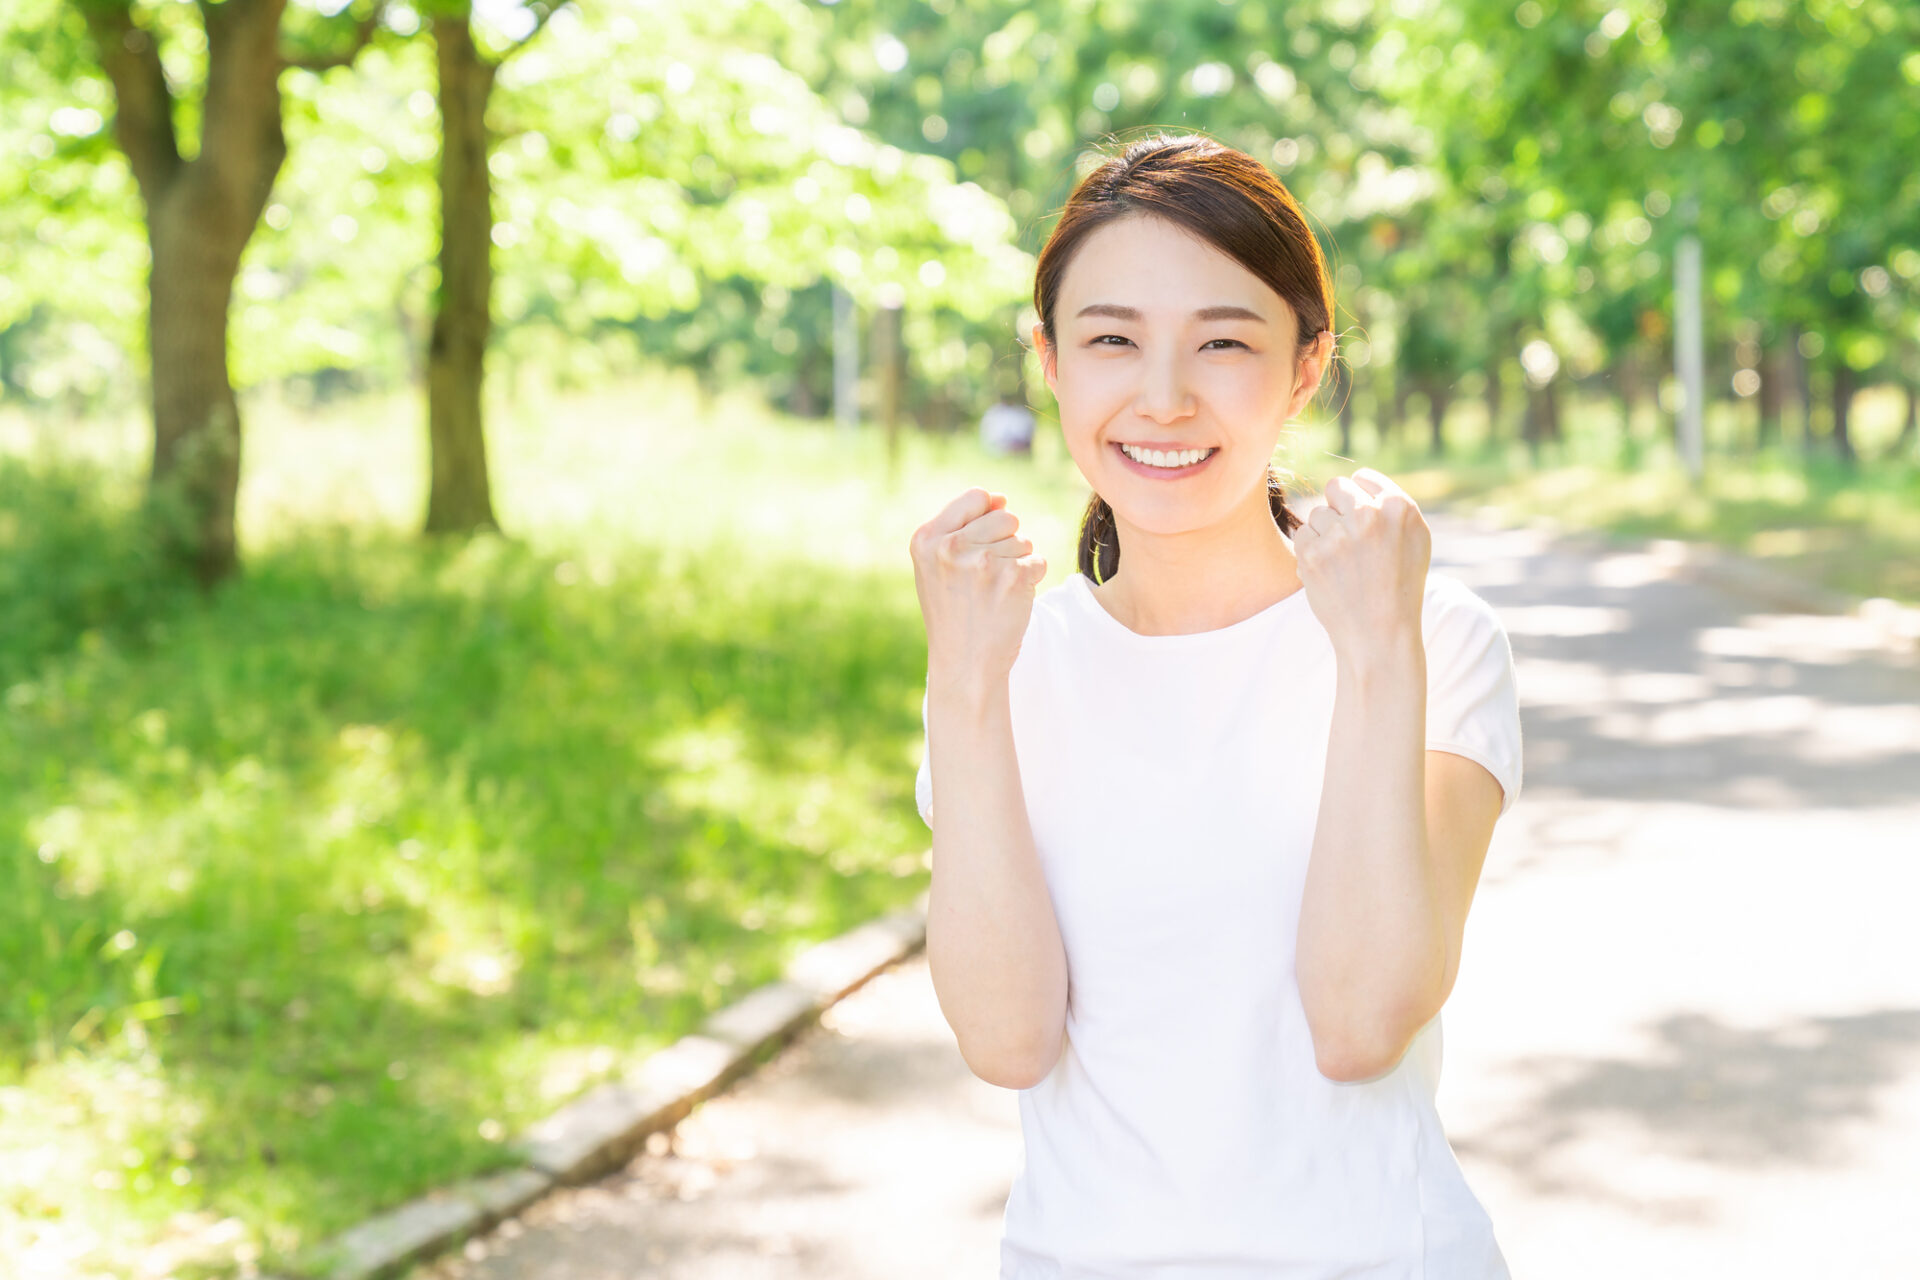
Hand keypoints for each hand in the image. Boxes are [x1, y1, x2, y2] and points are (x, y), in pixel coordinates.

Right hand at [910, 487, 1048, 691]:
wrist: (964, 664)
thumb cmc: (953, 612)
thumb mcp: (936, 566)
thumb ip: (961, 527)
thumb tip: (1000, 498)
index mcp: (927, 538)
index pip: (976, 497)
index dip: (987, 517)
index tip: (979, 547)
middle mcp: (951, 546)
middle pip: (1006, 516)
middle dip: (1005, 542)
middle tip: (987, 577)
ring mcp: (983, 561)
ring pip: (1023, 539)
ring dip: (1017, 563)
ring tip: (994, 591)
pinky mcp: (1014, 576)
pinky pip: (1037, 560)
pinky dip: (1031, 579)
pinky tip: (1009, 600)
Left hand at [1292, 467, 1430, 657]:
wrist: (1380, 634)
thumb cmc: (1399, 586)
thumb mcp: (1415, 539)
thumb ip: (1392, 505)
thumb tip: (1358, 480)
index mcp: (1399, 507)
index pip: (1362, 478)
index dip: (1360, 500)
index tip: (1365, 524)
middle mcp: (1369, 515)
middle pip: (1335, 488)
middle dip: (1338, 510)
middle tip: (1350, 542)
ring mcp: (1339, 535)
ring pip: (1316, 513)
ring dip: (1324, 534)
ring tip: (1344, 563)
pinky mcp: (1313, 554)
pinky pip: (1301, 534)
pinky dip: (1310, 552)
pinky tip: (1329, 572)